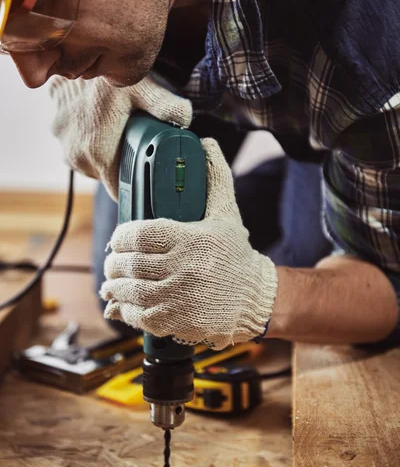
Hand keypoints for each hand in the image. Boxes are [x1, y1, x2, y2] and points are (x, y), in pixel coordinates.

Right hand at [50, 73, 192, 199]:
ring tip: (123, 134)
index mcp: (97, 153)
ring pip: (94, 164)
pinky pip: (79, 148)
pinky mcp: (57, 133)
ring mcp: (63, 145)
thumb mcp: (141, 87)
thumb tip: (186, 119)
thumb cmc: (107, 71)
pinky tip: (104, 123)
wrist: (72, 48)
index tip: (152, 186)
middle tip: (143, 149)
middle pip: (109, 177)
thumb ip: (166, 105)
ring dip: (108, 154)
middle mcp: (76, 155)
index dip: (138, 190)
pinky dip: (91, 141)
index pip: (120, 192)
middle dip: (126, 168)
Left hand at [100, 139, 277, 349]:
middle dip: (114, 263)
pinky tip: (121, 305)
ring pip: (131, 290)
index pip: (141, 234)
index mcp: (191, 239)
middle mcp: (184, 268)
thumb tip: (206, 145)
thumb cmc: (237, 254)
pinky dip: (125, 311)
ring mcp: (179, 298)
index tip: (117, 239)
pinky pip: (140, 316)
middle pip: (132, 263)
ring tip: (111, 283)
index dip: (121, 237)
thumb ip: (214, 178)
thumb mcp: (227, 213)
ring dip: (114, 286)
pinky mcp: (178, 322)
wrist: (255, 298)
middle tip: (112, 262)